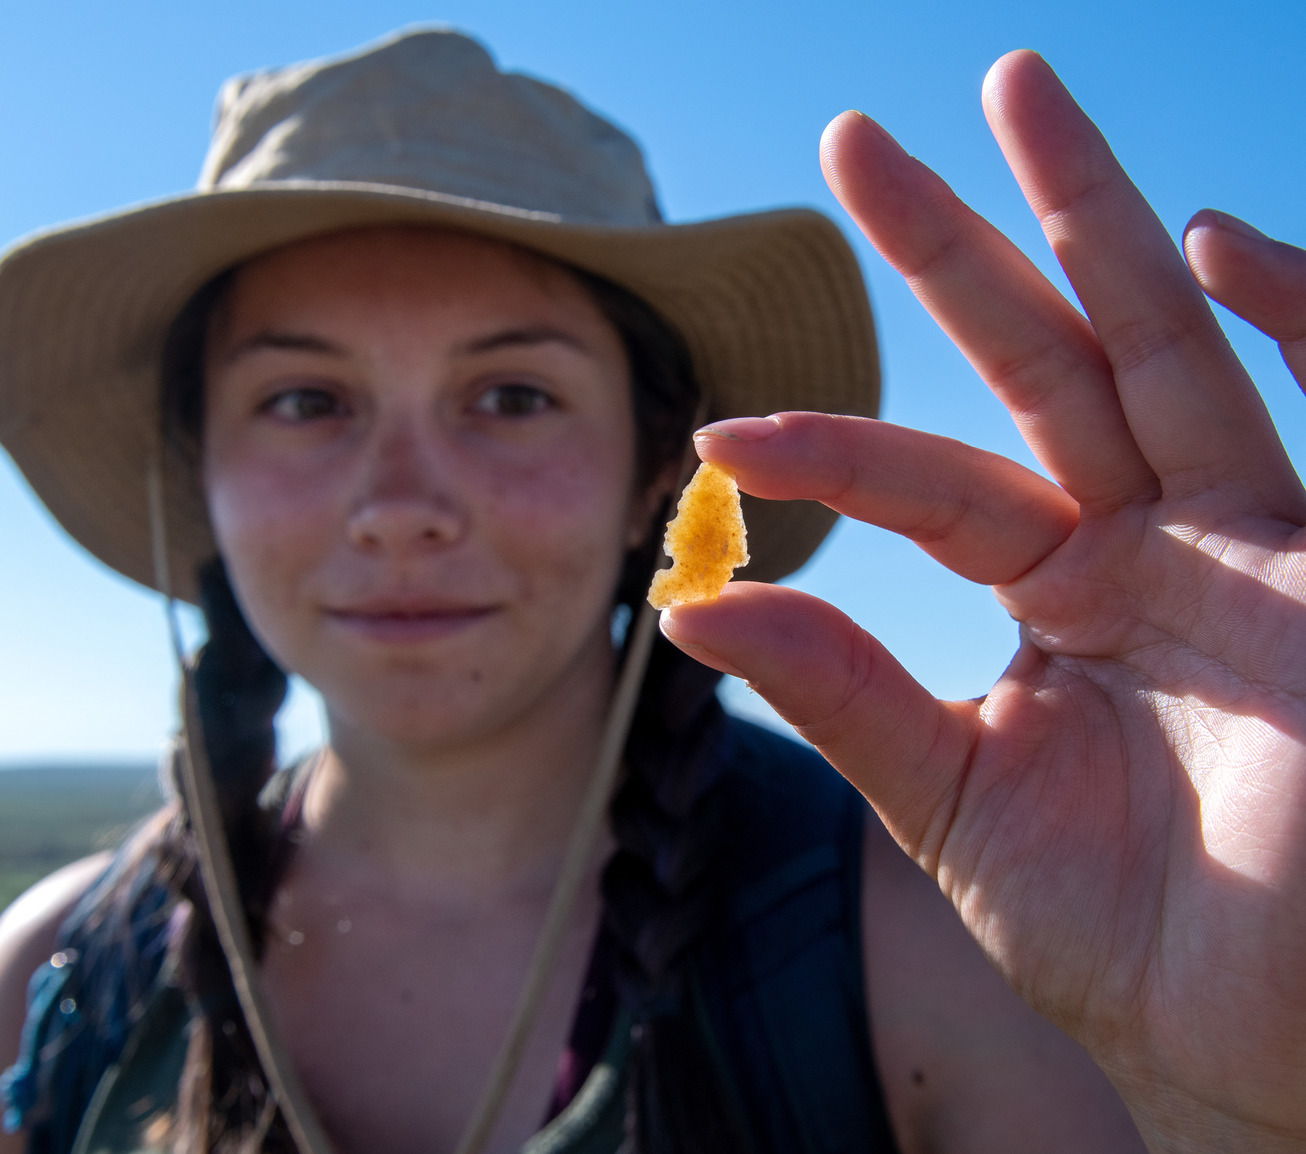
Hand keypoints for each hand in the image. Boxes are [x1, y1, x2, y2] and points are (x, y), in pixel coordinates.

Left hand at [662, 51, 1305, 1151]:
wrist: (1271, 1033)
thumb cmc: (1130, 938)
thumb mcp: (954, 804)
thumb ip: (845, 698)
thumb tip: (696, 610)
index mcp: (1058, 592)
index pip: (928, 480)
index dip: (831, 448)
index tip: (725, 435)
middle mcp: (1149, 540)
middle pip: (1036, 359)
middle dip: (952, 247)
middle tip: (851, 142)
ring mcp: (1249, 536)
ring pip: (1158, 343)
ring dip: (1090, 218)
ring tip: (1015, 88)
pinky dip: (1287, 318)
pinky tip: (1206, 235)